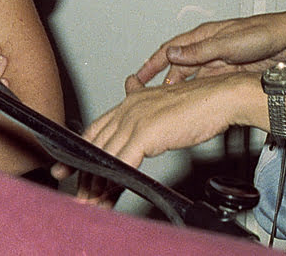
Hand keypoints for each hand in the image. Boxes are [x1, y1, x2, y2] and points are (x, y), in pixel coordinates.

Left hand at [55, 73, 250, 205]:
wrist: (219, 98)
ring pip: (106, 157)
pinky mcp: (145, 133)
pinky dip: (114, 179)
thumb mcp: (161, 100)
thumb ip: (141, 98)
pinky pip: (123, 161)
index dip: (79, 150)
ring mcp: (134, 120)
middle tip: (78, 192)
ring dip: (97, 183)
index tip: (66, 167)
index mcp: (128, 103)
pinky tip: (108, 192)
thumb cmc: (197, 102)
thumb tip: (130, 85)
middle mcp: (126, 109)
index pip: (95, 129)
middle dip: (84, 172)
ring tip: (90, 201)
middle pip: (96, 146)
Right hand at [129, 11, 285, 90]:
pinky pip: (207, 85)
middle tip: (147, 95)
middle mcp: (209, 49)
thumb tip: (171, 55)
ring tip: (167, 103)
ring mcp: (220, 62)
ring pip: (192, 78)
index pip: (170, 50)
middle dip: (161, 79)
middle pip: (178, 66)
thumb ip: (198, 51)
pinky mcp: (231, 74)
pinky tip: (193, 102)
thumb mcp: (226, 43)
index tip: (137, 76)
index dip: (152, 63)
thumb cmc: (262, 34)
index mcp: (204, 36)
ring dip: (179, 89)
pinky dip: (197, 93)